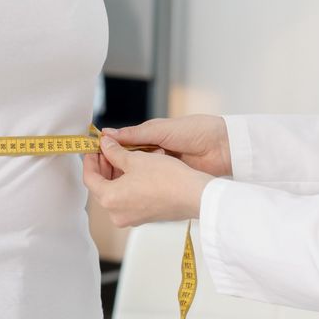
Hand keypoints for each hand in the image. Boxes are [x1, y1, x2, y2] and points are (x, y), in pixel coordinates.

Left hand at [83, 135, 213, 228]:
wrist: (193, 195)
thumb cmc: (166, 178)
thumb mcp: (136, 159)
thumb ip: (114, 152)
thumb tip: (105, 144)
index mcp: (109, 198)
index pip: (89, 178)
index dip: (90, 159)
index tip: (93, 147)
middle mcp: (116, 213)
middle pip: (101, 186)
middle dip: (104, 166)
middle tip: (108, 148)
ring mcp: (129, 218)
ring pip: (115, 192)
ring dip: (117, 173)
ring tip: (125, 155)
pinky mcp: (142, 217)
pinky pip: (127, 199)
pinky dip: (128, 184)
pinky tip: (136, 168)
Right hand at [101, 115, 231, 177]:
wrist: (222, 147)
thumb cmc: (195, 131)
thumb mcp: (160, 130)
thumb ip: (134, 135)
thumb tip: (107, 135)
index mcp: (149, 137)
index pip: (121, 147)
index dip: (108, 151)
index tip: (96, 155)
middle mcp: (153, 154)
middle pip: (126, 164)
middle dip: (118, 167)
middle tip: (108, 172)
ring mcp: (161, 170)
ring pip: (137, 177)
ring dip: (131, 177)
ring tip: (123, 180)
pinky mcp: (169, 182)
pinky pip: (151, 185)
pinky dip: (145, 185)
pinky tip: (139, 188)